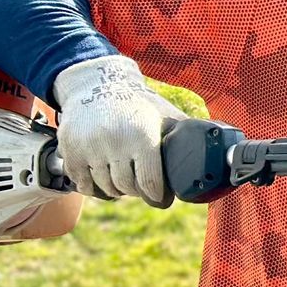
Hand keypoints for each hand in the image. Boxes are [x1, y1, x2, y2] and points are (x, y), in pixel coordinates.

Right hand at [52, 55, 184, 205]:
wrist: (95, 86)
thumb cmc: (137, 103)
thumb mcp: (164, 114)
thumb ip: (185, 134)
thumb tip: (216, 150)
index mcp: (142, 135)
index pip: (151, 182)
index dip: (158, 196)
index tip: (162, 200)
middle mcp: (114, 143)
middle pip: (129, 188)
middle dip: (139, 191)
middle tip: (145, 186)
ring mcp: (88, 148)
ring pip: (107, 188)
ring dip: (118, 190)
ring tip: (127, 180)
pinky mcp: (69, 152)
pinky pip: (83, 186)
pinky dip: (96, 189)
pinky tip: (105, 181)